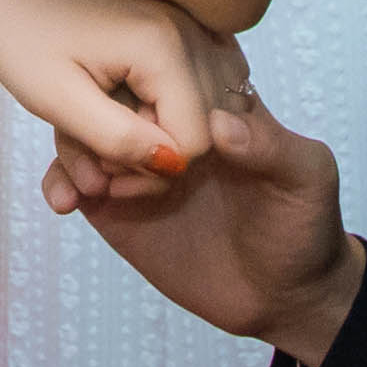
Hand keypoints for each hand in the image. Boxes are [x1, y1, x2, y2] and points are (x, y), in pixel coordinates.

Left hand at [0, 0, 234, 180]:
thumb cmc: (22, 44)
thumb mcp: (59, 101)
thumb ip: (117, 138)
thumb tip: (173, 166)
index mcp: (163, 44)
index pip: (195, 141)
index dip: (149, 172)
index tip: (100, 171)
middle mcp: (190, 28)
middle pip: (203, 126)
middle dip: (151, 154)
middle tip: (97, 153)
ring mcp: (192, 23)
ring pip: (205, 108)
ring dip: (159, 130)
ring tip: (109, 125)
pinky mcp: (184, 24)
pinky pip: (202, 84)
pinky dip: (171, 106)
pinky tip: (131, 105)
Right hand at [46, 95, 361, 364]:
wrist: (284, 296)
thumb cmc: (305, 227)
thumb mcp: (305, 180)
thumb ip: (270, 147)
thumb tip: (221, 122)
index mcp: (211, 105)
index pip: (163, 70)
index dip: (143, 81)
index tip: (136, 107)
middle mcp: (167, 126)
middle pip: (111, 94)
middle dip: (94, 112)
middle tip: (101, 148)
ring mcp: (138, 164)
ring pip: (85, 133)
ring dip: (73, 150)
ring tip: (91, 183)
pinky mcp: (117, 205)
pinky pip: (76, 184)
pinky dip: (61, 185)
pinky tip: (65, 205)